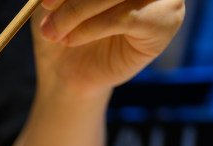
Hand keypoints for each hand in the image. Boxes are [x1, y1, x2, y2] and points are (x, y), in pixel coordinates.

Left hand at [32, 0, 184, 95]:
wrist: (70, 71)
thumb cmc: (64, 28)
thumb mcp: (56, 1)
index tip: (45, 2)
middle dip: (75, 0)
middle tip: (47, 17)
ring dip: (79, 13)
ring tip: (56, 33)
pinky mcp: (167, 20)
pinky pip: (127, 17)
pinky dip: (93, 28)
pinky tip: (73, 40)